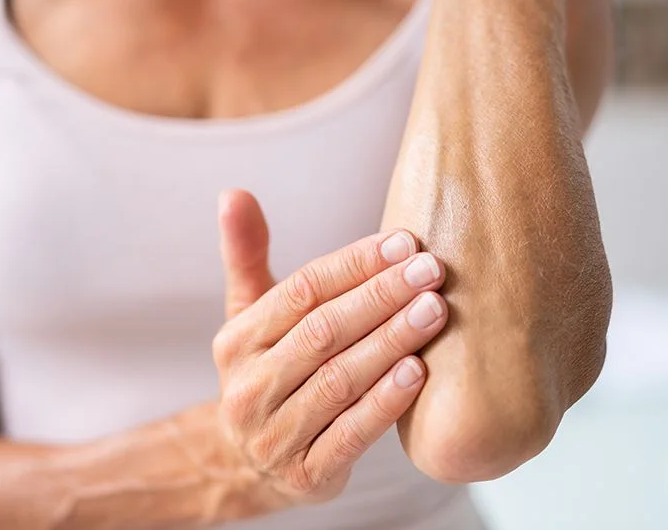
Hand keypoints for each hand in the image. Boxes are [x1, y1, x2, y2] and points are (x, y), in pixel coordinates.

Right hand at [205, 190, 449, 510]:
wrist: (257, 466)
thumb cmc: (270, 371)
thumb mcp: (250, 316)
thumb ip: (247, 255)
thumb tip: (233, 192)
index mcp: (236, 342)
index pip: (300, 292)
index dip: (352, 264)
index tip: (402, 241)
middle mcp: (247, 388)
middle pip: (322, 332)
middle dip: (380, 298)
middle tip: (430, 271)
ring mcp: (273, 435)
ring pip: (339, 380)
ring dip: (391, 342)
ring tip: (435, 311)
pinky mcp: (305, 474)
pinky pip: (350, 434)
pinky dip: (385, 402)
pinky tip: (419, 373)